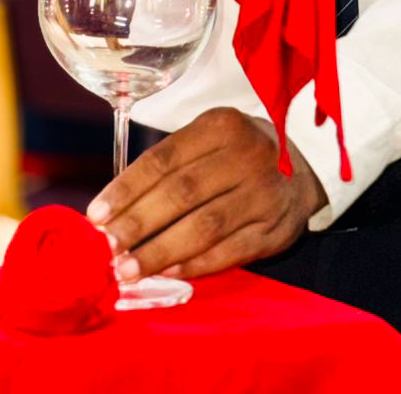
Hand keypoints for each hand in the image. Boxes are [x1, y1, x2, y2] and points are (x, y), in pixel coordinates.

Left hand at [86, 108, 327, 281]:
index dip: (128, 189)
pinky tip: (166, 272)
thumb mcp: (209, 138)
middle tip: (107, 248)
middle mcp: (246, 156)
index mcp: (222, 126)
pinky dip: (193, 265)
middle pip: (181, 193)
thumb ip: (170, 165)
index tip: (97, 215)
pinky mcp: (274, 230)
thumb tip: (114, 207)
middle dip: (138, 224)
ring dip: (160, 252)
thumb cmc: (238, 153)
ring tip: (127, 270)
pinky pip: (228, 253)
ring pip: (203, 227)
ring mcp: (263, 194)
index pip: (164, 159)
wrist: (303, 167)